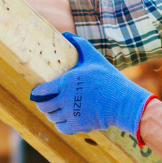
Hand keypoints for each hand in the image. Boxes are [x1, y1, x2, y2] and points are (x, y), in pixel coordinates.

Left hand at [30, 33, 154, 136]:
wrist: (124, 102)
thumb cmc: (109, 79)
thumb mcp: (95, 58)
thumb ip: (80, 45)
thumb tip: (65, 34)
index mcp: (67, 82)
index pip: (41, 91)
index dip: (37, 93)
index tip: (37, 93)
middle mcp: (67, 99)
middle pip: (44, 106)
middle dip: (43, 104)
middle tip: (45, 102)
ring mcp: (72, 113)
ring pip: (52, 117)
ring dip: (52, 113)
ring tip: (56, 109)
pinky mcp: (79, 125)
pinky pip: (61, 127)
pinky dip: (61, 124)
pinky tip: (66, 118)